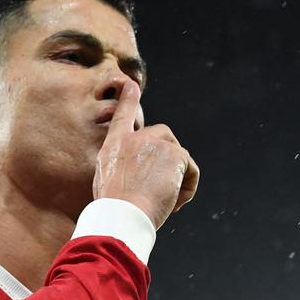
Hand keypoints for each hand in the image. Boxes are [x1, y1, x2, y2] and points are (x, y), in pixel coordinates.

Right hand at [92, 81, 199, 229]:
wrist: (122, 215)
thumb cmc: (114, 211)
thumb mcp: (108, 185)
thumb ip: (124, 171)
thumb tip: (143, 175)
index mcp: (113, 147)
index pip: (122, 116)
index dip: (127, 99)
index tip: (130, 84)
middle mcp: (133, 139)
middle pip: (163, 135)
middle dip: (170, 157)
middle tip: (167, 188)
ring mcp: (154, 143)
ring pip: (179, 157)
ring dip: (178, 179)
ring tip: (167, 203)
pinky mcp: (175, 153)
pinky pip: (190, 169)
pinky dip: (188, 187)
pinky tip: (175, 202)